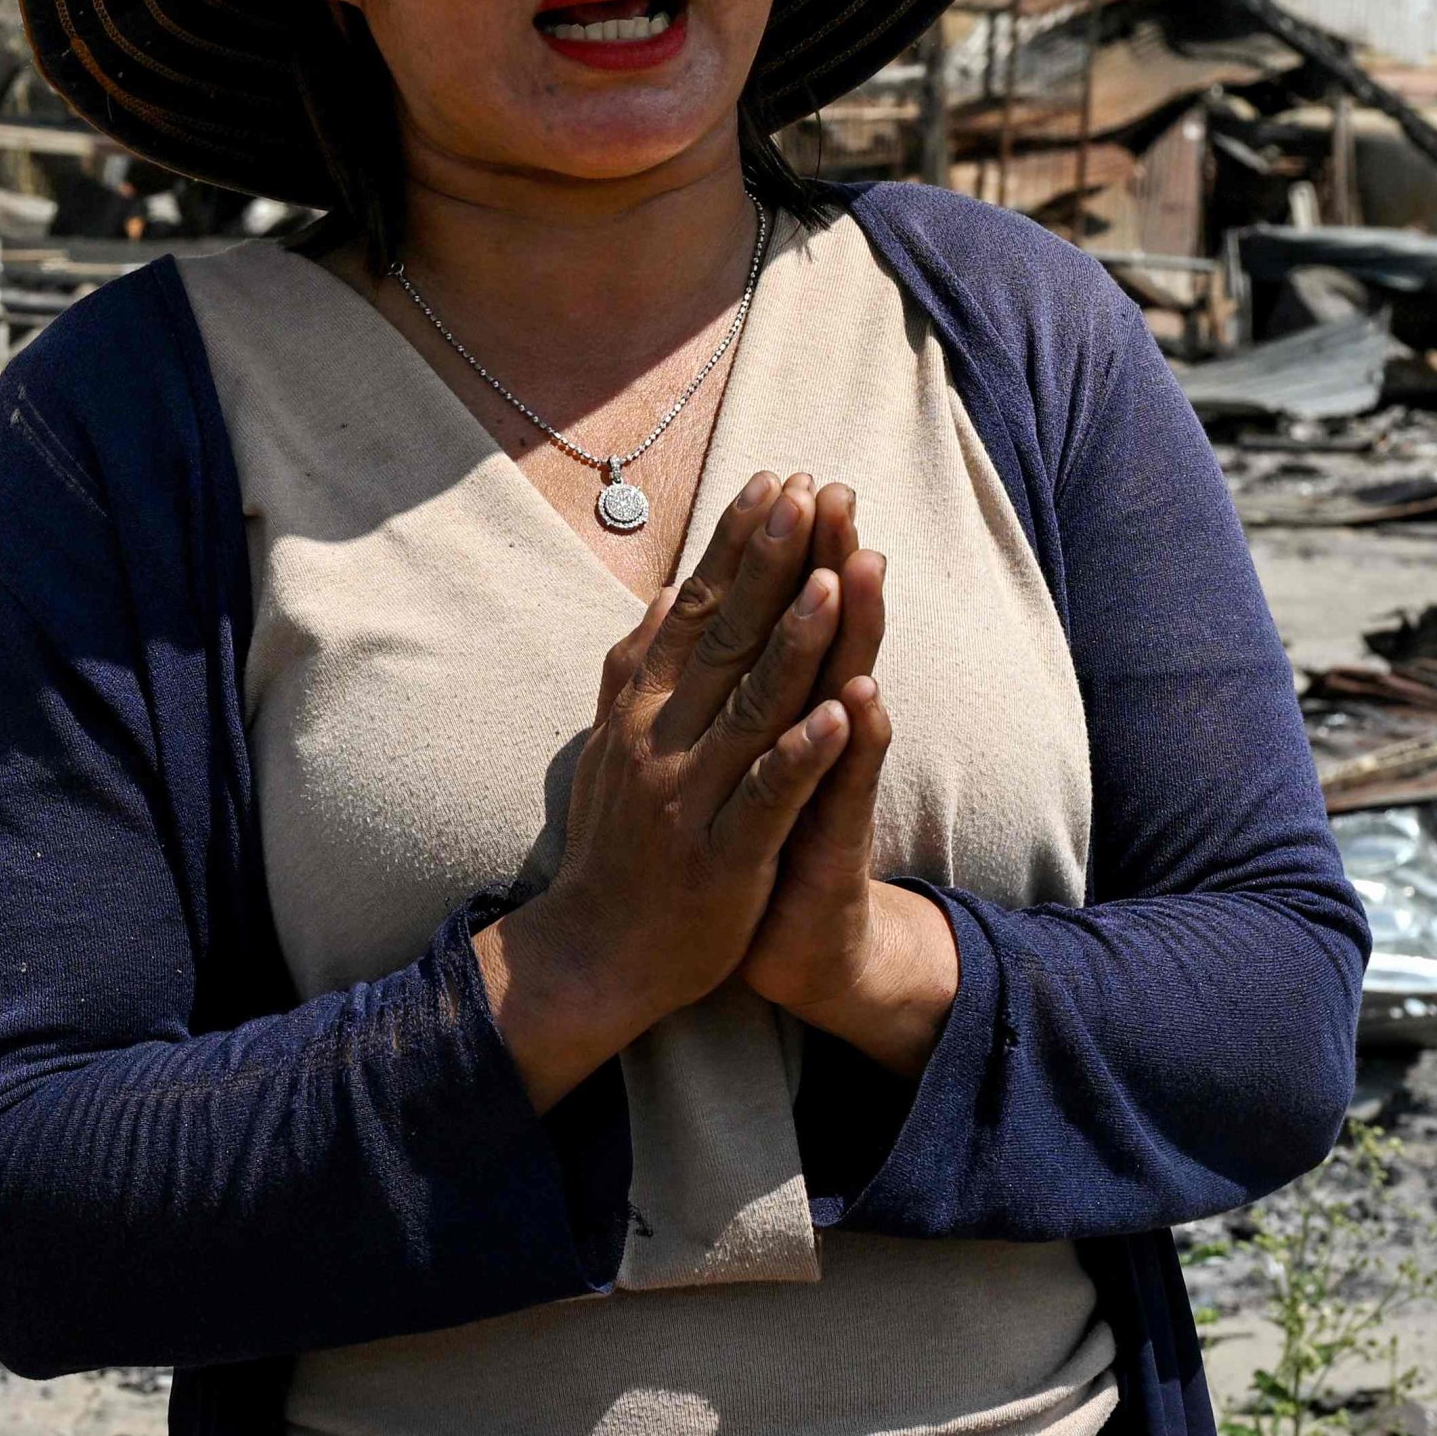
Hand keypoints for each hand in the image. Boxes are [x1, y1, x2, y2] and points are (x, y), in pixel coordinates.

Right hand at [476, 472, 854, 1110]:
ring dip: (794, 640)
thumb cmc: (616, 846)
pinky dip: (804, 754)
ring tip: (832, 578)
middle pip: (725, 636)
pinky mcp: (724, 855)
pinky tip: (842, 713)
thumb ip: (636, 671)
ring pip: (751, 706)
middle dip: (770, 562)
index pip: (694, 607)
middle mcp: (662, 739)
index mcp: (641, 708)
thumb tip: (658, 596)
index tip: (774, 482)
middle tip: (809, 491)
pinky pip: (769, 796)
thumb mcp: (613, 745)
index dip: (735, 545)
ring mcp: (692, 796)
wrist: (594, 953)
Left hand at [736, 483, 959, 1076]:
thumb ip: (733, 689)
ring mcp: (830, 786)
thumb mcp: (736, 762)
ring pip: (846, 695)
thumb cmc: (752, 850)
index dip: (786, 553)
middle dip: (827, 563)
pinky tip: (863, 700)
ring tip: (862, 565)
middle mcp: (815, 738)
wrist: (795, 952)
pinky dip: (854, 745)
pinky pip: (846, 787)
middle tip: (838, 492)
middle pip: (824, 637)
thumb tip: (706, 615)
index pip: (784, 619)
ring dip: (854, 633)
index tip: (786, 477)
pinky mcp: (836, 841)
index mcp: (779, 714)